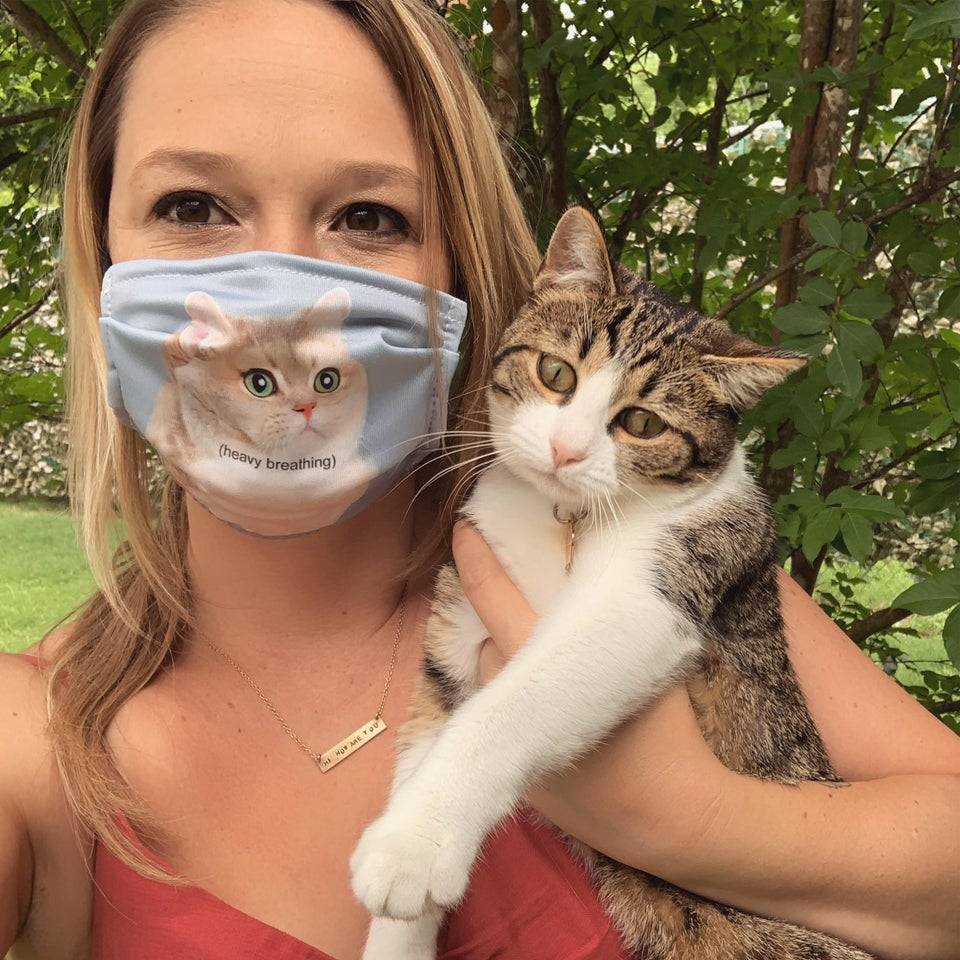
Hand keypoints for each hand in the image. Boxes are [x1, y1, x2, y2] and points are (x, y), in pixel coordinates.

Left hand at [451, 520, 729, 870]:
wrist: (665, 817)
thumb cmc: (664, 730)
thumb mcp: (647, 653)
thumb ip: (614, 609)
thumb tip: (597, 563)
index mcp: (541, 660)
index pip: (491, 593)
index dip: (473, 555)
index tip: (462, 525)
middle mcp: (508, 695)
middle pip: (484, 634)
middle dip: (495, 610)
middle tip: (515, 588)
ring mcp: (504, 737)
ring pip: (490, 674)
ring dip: (505, 654)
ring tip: (542, 650)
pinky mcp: (511, 769)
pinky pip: (499, 713)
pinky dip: (514, 696)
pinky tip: (546, 699)